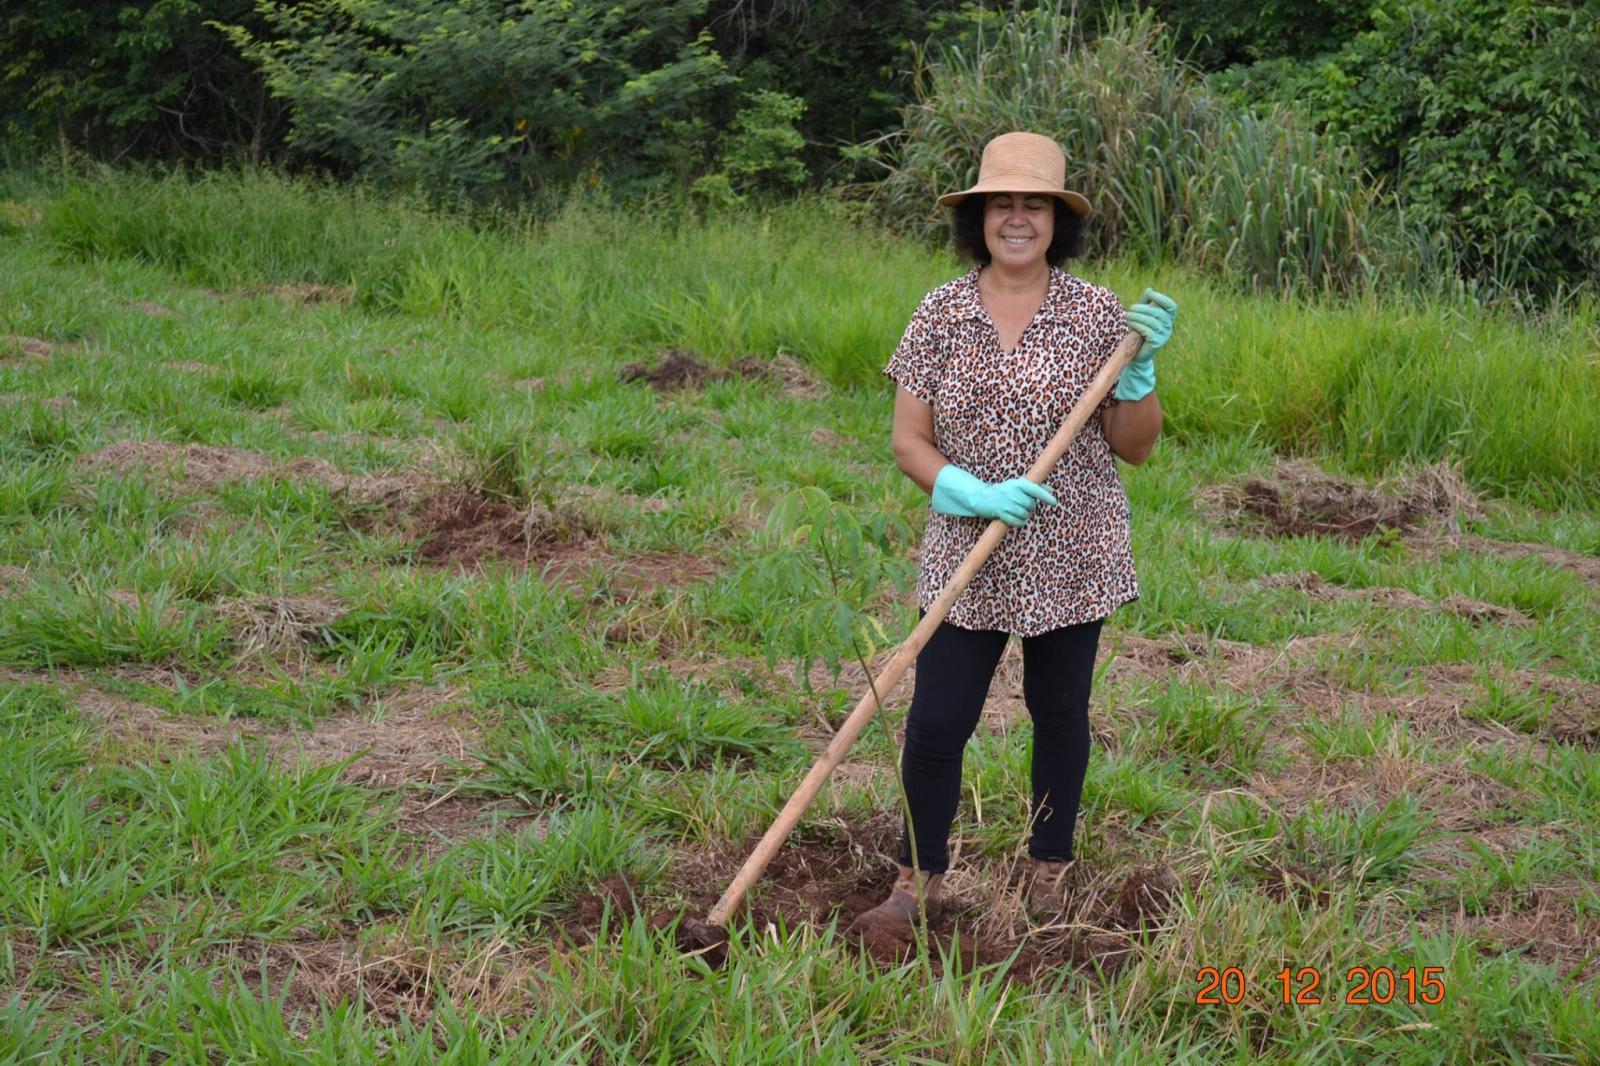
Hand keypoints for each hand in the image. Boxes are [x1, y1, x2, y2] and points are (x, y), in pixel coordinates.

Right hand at [932, 464, 1056, 526]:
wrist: (981, 497)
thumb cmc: (1003, 491)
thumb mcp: (1018, 485)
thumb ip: (1035, 487)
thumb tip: (1051, 490)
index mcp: (1017, 483)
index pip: (1035, 489)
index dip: (1045, 496)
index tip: (1054, 502)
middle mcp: (1012, 492)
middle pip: (1031, 505)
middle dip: (1029, 507)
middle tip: (1020, 505)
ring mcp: (1006, 503)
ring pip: (1025, 514)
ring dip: (1024, 516)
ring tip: (1016, 511)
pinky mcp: (1001, 513)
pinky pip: (1017, 522)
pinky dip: (1019, 522)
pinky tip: (1015, 519)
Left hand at [1116, 288, 1176, 401]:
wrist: (1136, 353)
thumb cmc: (1138, 331)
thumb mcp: (1142, 315)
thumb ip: (1146, 303)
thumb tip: (1149, 290)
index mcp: (1168, 318)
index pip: (1171, 306)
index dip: (1161, 298)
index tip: (1149, 295)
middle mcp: (1169, 326)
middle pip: (1158, 313)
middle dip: (1142, 308)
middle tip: (1130, 309)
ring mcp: (1164, 336)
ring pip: (1152, 322)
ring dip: (1137, 317)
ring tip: (1127, 316)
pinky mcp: (1157, 343)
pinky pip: (1148, 331)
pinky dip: (1137, 325)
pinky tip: (1130, 324)